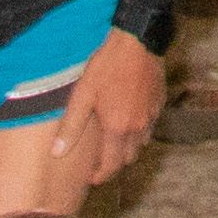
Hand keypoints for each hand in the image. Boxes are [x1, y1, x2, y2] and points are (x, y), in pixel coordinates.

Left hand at [54, 27, 168, 183]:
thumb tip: (56, 153)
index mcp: (118, 128)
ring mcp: (152, 114)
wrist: (138, 39)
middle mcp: (138, 127)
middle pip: (128, 158)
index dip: (101, 176)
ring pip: (142, 143)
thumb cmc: (107, 65)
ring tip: (113, 140)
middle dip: (114, 163)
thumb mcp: (83, 94)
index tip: (91, 178)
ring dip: (128, 147)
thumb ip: (71, 126)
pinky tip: (129, 118)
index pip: (111, 166)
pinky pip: (151, 125)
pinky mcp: (160, 101)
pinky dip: (140, 130)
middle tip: (100, 159)